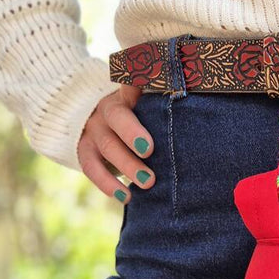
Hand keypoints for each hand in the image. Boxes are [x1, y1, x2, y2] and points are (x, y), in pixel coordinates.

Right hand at [77, 85, 155, 203]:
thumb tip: (194, 99)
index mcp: (127, 95)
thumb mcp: (148, 110)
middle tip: (149, 150)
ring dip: (127, 166)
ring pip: (108, 146)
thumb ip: (161, 107)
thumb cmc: (140, 122)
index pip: (131, 83)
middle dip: (133, 134)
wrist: (101, 127)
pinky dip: (108, 184)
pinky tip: (126, 197)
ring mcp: (94, 130)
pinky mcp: (84, 151)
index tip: (141, 83)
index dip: (135, 82)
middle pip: (118, 118)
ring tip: (148, 182)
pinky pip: (91, 168)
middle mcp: (107, 110)